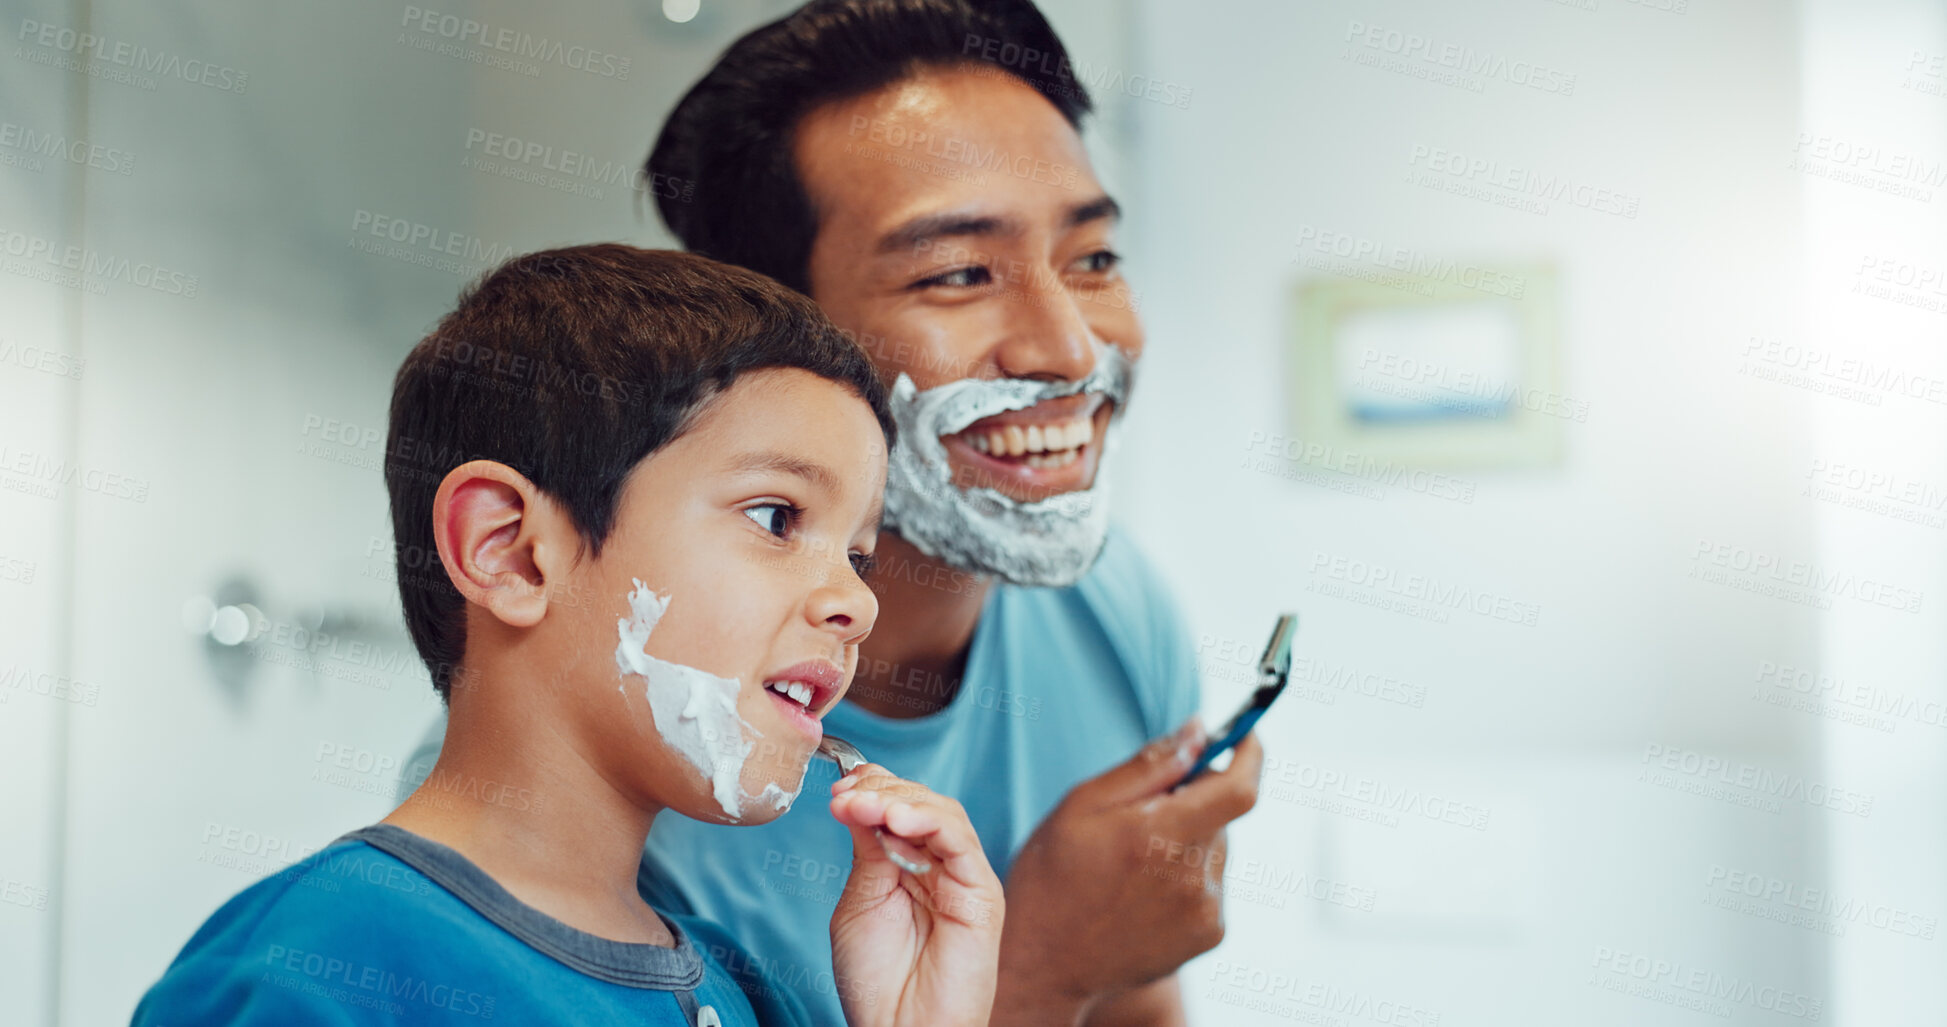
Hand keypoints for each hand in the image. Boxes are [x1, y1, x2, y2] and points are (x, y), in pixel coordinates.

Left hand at [827, 764, 1004, 1026]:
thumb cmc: (878, 983)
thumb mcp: (860, 903)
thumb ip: (867, 852)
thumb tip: (856, 799)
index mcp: (909, 868)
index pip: (898, 808)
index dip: (871, 788)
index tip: (837, 788)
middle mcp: (940, 868)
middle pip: (920, 803)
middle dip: (879, 791)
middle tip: (844, 796)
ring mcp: (963, 878)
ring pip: (942, 813)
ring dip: (899, 800)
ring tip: (863, 805)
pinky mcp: (981, 894)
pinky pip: (961, 841)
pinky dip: (928, 821)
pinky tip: (895, 820)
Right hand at [992, 719, 1262, 1025]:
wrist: (1046, 964)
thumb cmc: (1053, 876)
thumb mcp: (1081, 804)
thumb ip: (1148, 765)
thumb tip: (1200, 731)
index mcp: (1159, 838)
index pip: (1239, 788)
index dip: (1249, 753)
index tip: (1243, 734)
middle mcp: (1193, 878)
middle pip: (1221, 814)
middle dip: (1193, 799)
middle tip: (1143, 812)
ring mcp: (1205, 911)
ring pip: (1216, 847)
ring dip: (1190, 838)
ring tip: (1135, 862)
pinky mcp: (1209, 935)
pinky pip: (1212, 882)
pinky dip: (1189, 873)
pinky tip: (1145, 891)